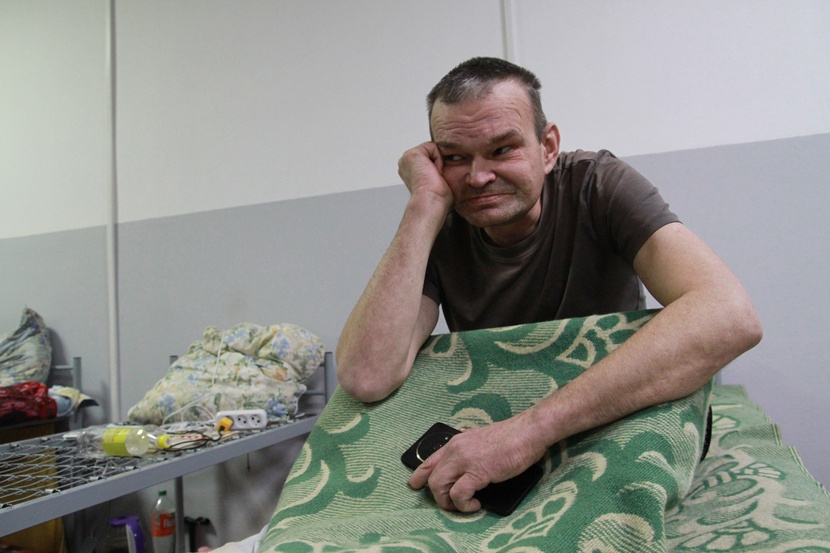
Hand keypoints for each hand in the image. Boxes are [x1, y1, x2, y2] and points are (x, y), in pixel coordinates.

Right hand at [398, 142, 453, 212]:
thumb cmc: (437, 198)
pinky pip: (433, 147)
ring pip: (433, 149)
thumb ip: (438, 171)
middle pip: (431, 152)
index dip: (438, 166)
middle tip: (436, 178)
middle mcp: (406, 164)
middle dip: (438, 162)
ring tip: (435, 176)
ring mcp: (407, 158)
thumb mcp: (438, 181)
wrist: (431, 202)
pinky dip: (438, 159)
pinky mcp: (412, 154)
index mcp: (410, 171)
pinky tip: (434, 172)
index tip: (437, 179)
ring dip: (439, 162)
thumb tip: (448, 169)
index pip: (429, 157)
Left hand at [408, 418, 545, 511]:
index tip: (415, 485)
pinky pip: (458, 494)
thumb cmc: (512, 438)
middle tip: (453, 504)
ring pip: (438, 486)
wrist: (528, 432)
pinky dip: (464, 505)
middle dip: (438, 497)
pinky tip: (476, 505)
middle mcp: (456, 450)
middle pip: (432, 478)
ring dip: (449, 503)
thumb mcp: (481, 440)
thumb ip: (469, 450)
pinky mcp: (477, 472)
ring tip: (466, 505)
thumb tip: (467, 466)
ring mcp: (465, 460)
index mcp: (456, 442)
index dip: (420, 475)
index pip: (429, 460)